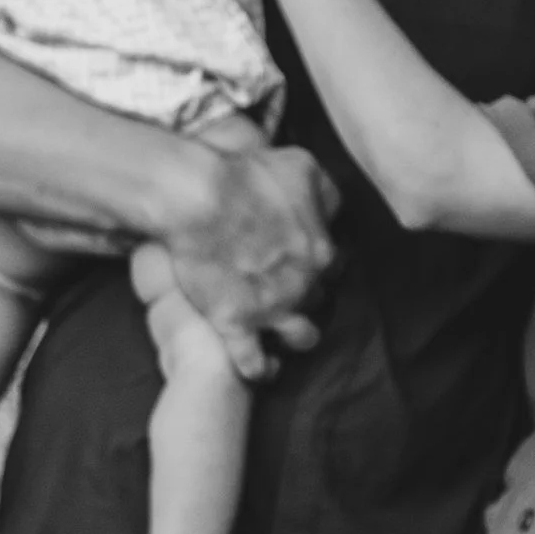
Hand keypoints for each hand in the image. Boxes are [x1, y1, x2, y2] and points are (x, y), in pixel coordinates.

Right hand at [135, 146, 339, 379]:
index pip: (335, 264)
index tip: (307, 259)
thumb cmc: (247, 175)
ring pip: (301, 337)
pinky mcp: (236, 324)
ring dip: (296, 335)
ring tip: (285, 332)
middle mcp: (304, 285)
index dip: (320, 262)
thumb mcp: (303, 166)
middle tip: (290, 290)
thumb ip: (326, 191)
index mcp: (321, 249)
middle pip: (318, 299)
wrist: (200, 197)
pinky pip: (254, 362)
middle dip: (308, 295)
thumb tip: (334, 207)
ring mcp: (271, 309)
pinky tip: (262, 366)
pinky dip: (260, 367)